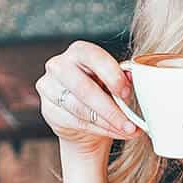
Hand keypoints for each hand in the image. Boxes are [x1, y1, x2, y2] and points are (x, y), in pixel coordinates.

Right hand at [35, 40, 140, 155]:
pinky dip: (100, 130)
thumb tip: (134, 76)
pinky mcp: (48, 109)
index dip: (112, 76)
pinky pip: (76, 122)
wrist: (82, 115)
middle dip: (111, 109)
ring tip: (127, 130)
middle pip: (84, 88)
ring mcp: (49, 87)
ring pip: (80, 109)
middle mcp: (59, 65)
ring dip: (108, 123)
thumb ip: (122, 78)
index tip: (127, 94)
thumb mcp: (114, 81)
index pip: (94, 58)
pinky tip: (115, 132)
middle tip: (130, 124)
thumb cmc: (101, 90)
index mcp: (79, 51)